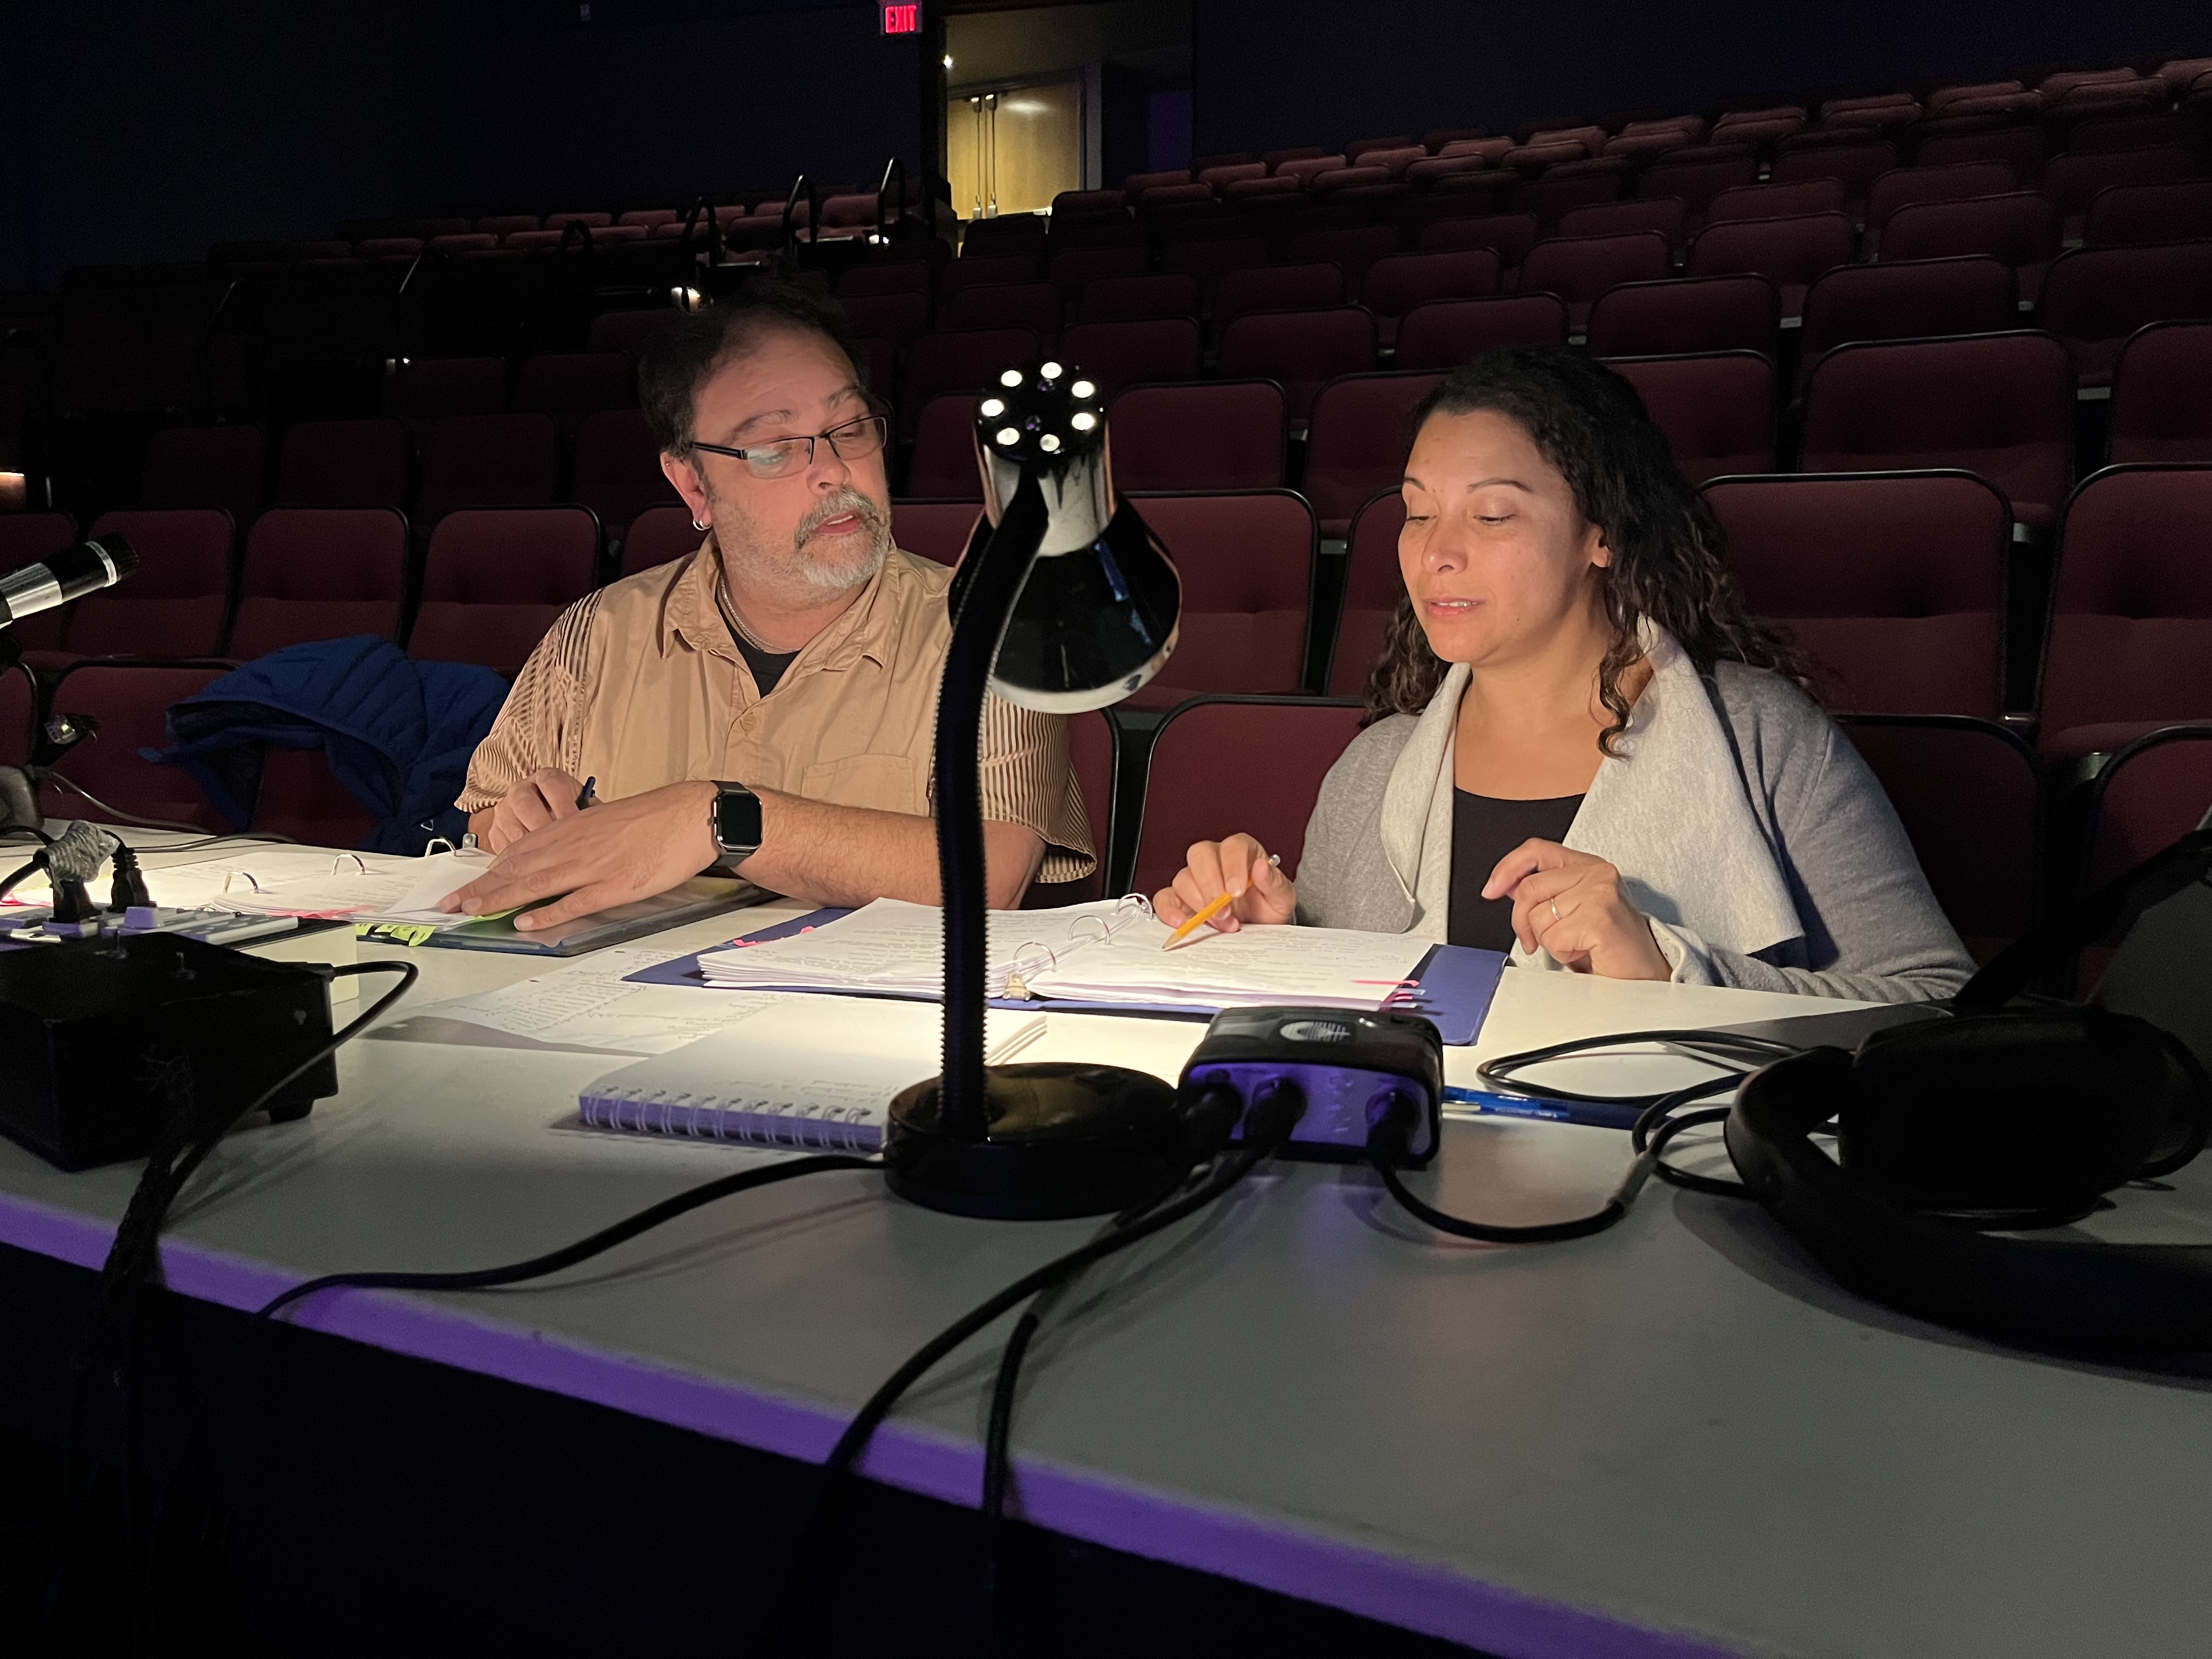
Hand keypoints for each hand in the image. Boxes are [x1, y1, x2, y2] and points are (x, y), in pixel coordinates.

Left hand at [443, 779, 719, 930]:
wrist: (689, 815)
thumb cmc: (651, 819)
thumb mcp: (603, 822)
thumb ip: (576, 839)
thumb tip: (555, 857)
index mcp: (569, 830)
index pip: (517, 854)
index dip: (486, 875)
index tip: (462, 888)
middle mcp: (573, 847)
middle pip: (517, 870)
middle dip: (480, 889)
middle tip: (449, 905)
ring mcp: (592, 867)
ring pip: (535, 883)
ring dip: (499, 899)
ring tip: (471, 911)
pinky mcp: (614, 885)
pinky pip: (574, 901)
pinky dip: (548, 912)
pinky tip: (526, 921)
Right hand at [476, 767, 587, 854]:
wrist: (553, 822)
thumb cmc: (572, 816)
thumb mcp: (584, 809)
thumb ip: (589, 814)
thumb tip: (594, 828)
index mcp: (546, 778)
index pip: (550, 783)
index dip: (563, 804)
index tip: (575, 824)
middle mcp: (522, 789)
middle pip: (524, 802)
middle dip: (540, 825)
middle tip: (556, 844)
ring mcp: (505, 809)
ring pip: (509, 823)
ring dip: (525, 842)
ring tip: (542, 858)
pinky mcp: (495, 829)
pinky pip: (499, 841)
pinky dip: (512, 854)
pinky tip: (527, 864)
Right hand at [1152, 835, 1296, 933]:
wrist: (1262, 927)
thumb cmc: (1269, 906)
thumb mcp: (1282, 897)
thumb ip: (1274, 882)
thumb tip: (1261, 867)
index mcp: (1241, 851)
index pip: (1232, 846)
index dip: (1231, 866)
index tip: (1237, 890)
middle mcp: (1215, 860)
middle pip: (1200, 856)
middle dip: (1211, 886)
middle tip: (1224, 910)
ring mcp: (1196, 878)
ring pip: (1184, 878)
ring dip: (1199, 905)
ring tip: (1221, 923)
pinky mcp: (1182, 899)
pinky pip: (1165, 897)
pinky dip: (1168, 909)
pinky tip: (1181, 922)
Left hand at [1483, 839, 1669, 980]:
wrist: (1644, 975)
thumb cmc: (1611, 946)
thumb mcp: (1574, 909)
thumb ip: (1544, 892)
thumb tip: (1505, 885)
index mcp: (1589, 866)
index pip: (1537, 850)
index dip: (1508, 867)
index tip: (1492, 889)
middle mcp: (1597, 874)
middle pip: (1529, 889)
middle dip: (1522, 922)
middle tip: (1535, 941)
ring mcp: (1600, 893)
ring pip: (1538, 916)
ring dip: (1549, 941)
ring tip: (1576, 944)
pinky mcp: (1600, 918)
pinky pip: (1554, 937)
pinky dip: (1563, 953)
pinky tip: (1585, 952)